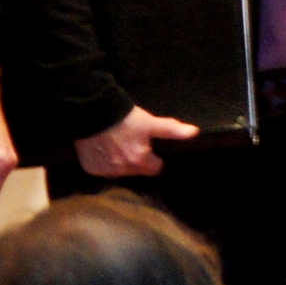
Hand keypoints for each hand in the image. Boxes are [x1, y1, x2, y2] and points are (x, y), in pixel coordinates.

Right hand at [76, 105, 201, 177]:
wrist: (93, 113)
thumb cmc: (125, 118)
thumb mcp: (151, 123)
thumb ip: (172, 130)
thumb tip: (195, 133)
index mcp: (139, 161)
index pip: (154, 168)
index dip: (154, 159)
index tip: (150, 150)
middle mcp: (122, 171)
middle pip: (135, 170)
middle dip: (136, 160)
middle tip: (132, 143)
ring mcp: (105, 171)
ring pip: (118, 171)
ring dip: (119, 162)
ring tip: (117, 144)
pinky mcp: (90, 168)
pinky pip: (101, 169)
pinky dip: (103, 161)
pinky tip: (103, 148)